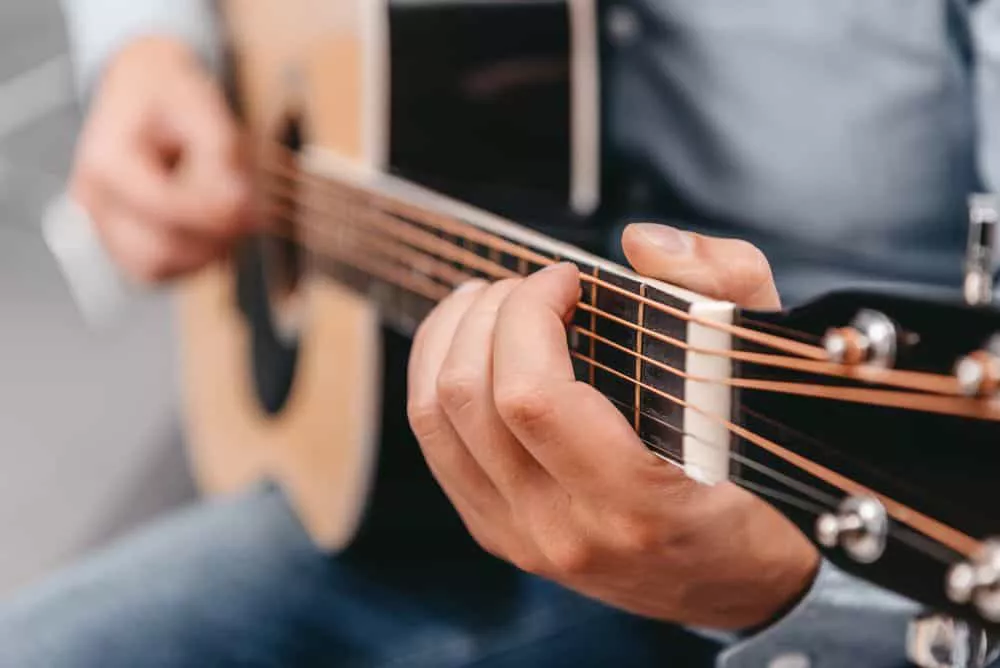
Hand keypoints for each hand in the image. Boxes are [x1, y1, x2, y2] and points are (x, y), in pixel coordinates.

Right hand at [70, 37, 250, 282]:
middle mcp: (94, 199)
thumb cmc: (171, 94)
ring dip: (204, 253)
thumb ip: (221, 157)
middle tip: (247, 213)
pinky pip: (158, 271)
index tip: (248, 201)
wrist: (143, 87)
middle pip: (157, 251)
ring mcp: (103, 226)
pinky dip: (191, 258)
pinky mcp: (122, 242)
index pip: (161, 206)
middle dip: (210, 239)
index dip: (212, 212)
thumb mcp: (204, 108)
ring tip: (231, 218)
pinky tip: (214, 229)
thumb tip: (238, 207)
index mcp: (106, 160)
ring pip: (157, 269)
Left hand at [407, 223, 818, 629]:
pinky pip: (437, 447)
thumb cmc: (760, 481)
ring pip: (434, 421)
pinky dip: (439, 381)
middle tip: (530, 287)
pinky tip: (471, 350)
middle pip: (468, 399)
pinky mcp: (498, 533)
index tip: (568, 279)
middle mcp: (562, 530)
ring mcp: (520, 538)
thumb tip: (641, 243)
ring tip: (488, 303)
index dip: (530, 314)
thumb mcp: (769, 376)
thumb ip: (725, 290)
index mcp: (634, 501)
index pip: (532, 396)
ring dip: (448, 341)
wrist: (740, 579)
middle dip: (488, 314)